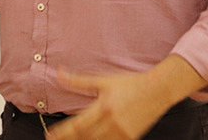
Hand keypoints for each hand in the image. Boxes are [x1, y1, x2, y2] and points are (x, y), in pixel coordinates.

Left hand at [46, 56, 206, 139]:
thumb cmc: (131, 84)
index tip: (50, 135)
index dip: (62, 133)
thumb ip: (79, 81)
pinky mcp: (130, 138)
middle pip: (85, 138)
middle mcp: (112, 123)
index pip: (77, 126)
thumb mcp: (104, 80)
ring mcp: (122, 133)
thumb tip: (59, 73)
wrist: (157, 90)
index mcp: (103, 108)